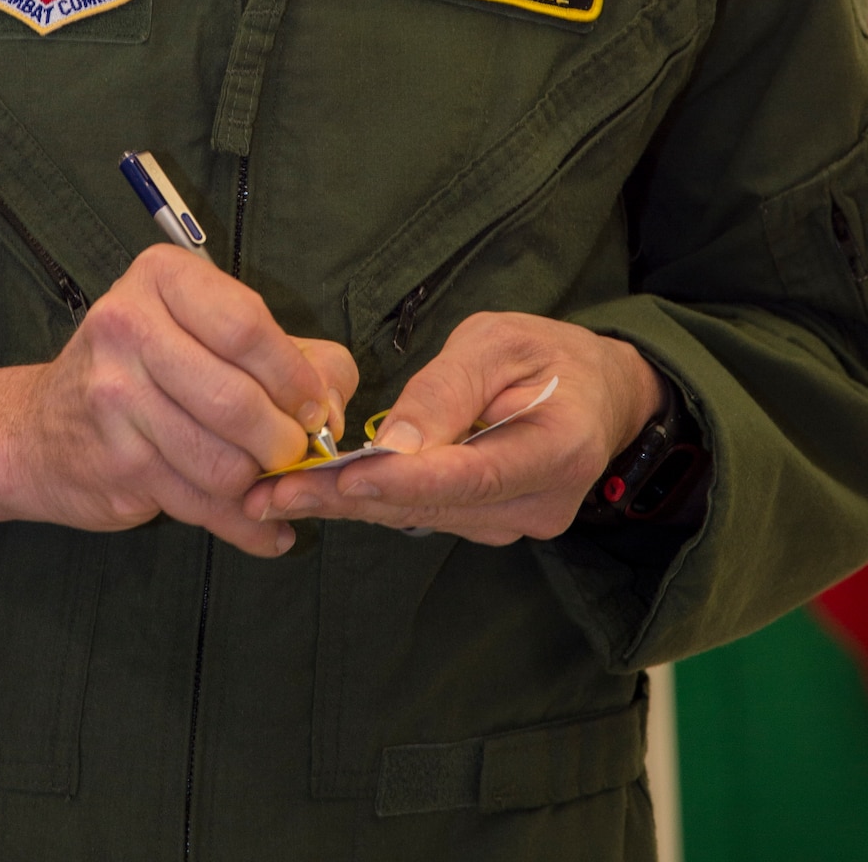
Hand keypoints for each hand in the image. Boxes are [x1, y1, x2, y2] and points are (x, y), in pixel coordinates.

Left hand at [245, 311, 664, 544]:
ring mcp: (514, 525)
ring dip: (345, 504)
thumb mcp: (500, 342)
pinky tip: (314, 493)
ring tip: (272, 495)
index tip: (340, 479)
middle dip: (344, 498)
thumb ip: (449, 389)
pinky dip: (370, 501)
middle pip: (430, 505)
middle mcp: (537, 504)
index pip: (469, 476)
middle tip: (268, 493)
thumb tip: (393, 442)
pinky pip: (423, 513)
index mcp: (555, 451)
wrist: (600, 395)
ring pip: (418, 516)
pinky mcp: (490, 525)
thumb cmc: (548, 354)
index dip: (402, 481)